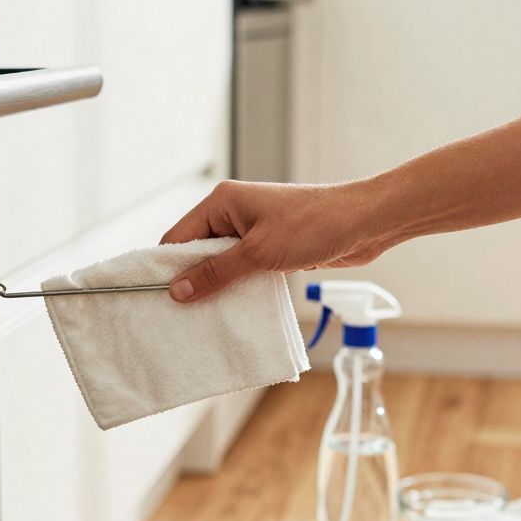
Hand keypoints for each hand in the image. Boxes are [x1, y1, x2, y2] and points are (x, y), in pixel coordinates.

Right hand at [160, 179, 395, 301]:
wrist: (365, 223)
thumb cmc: (314, 225)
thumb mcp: (259, 252)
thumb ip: (217, 272)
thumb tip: (178, 290)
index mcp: (223, 202)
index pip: (179, 236)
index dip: (167, 267)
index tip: (156, 298)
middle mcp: (234, 213)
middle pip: (198, 251)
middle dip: (191, 280)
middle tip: (178, 316)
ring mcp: (254, 231)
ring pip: (222, 264)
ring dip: (216, 287)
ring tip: (202, 319)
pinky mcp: (271, 248)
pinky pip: (243, 270)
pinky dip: (237, 288)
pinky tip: (231, 311)